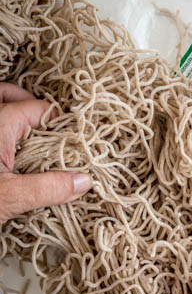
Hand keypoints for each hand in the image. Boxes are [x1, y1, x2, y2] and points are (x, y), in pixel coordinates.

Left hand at [0, 82, 91, 223]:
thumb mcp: (9, 198)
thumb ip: (48, 188)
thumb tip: (82, 182)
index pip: (41, 110)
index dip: (62, 125)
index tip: (76, 143)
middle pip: (12, 95)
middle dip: (34, 109)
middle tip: (54, 131)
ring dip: (15, 115)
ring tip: (32, 136)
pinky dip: (4, 131)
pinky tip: (10, 151)